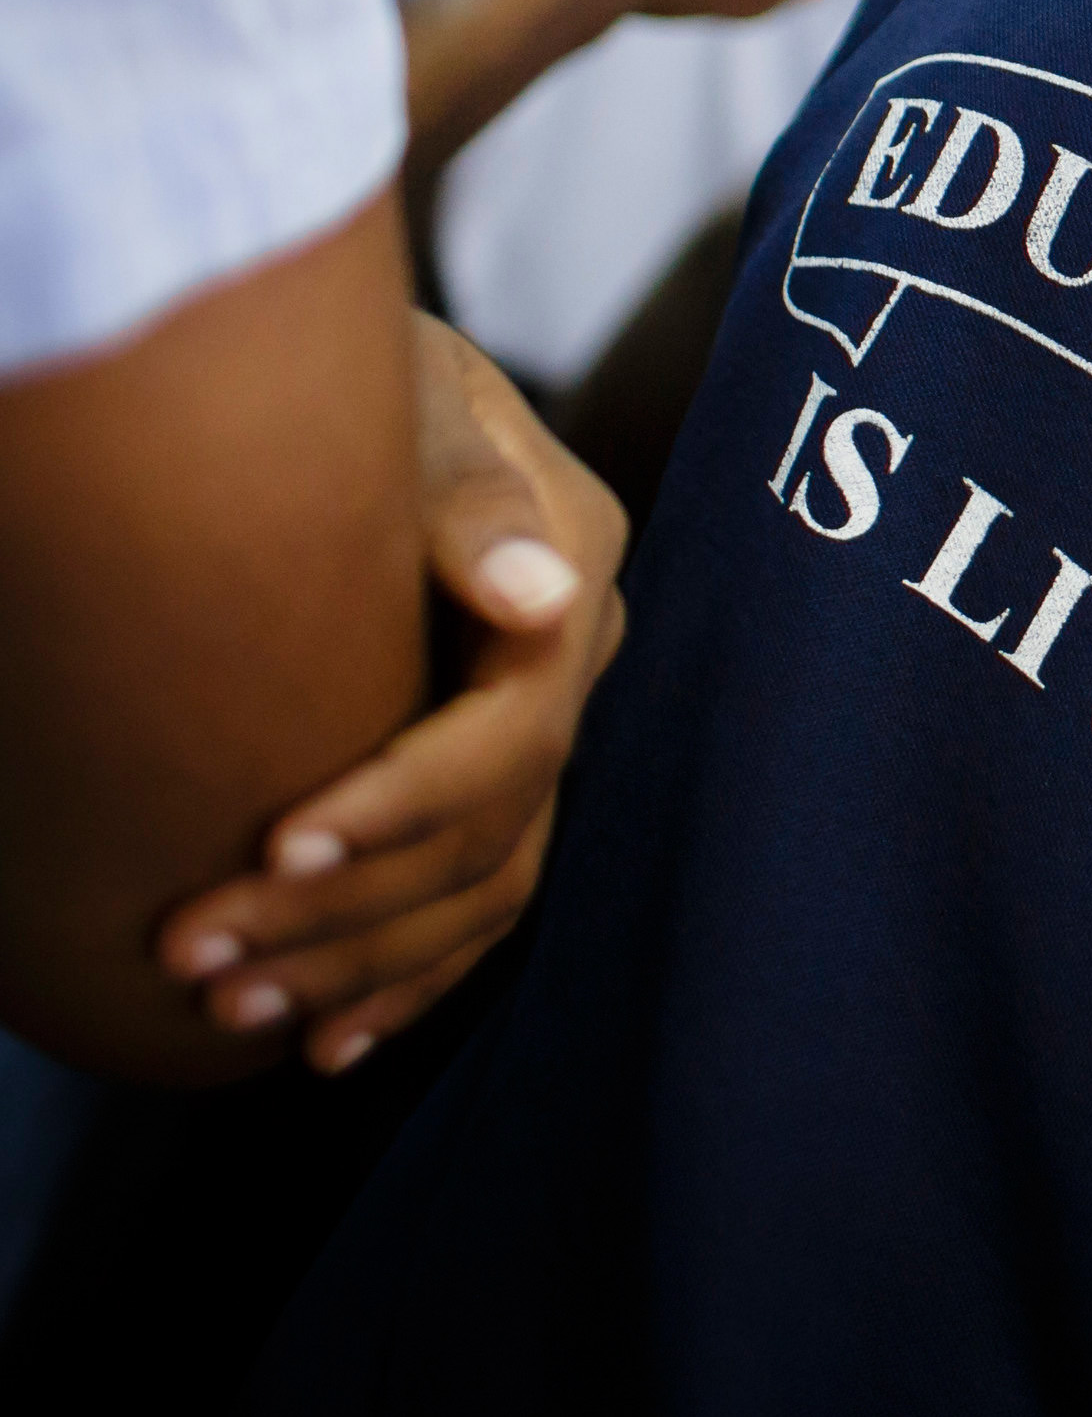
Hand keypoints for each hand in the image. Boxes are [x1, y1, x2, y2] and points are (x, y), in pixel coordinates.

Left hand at [151, 319, 628, 1072]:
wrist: (360, 381)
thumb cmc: (362, 376)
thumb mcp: (413, 398)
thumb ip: (472, 491)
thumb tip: (542, 597)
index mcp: (573, 570)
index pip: (509, 732)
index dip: (396, 803)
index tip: (269, 844)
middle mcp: (572, 660)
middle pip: (488, 830)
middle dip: (339, 910)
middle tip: (193, 954)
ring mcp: (543, 720)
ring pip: (485, 885)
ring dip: (360, 965)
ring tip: (231, 1008)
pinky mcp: (497, 765)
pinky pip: (482, 898)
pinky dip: (408, 978)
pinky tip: (325, 1040)